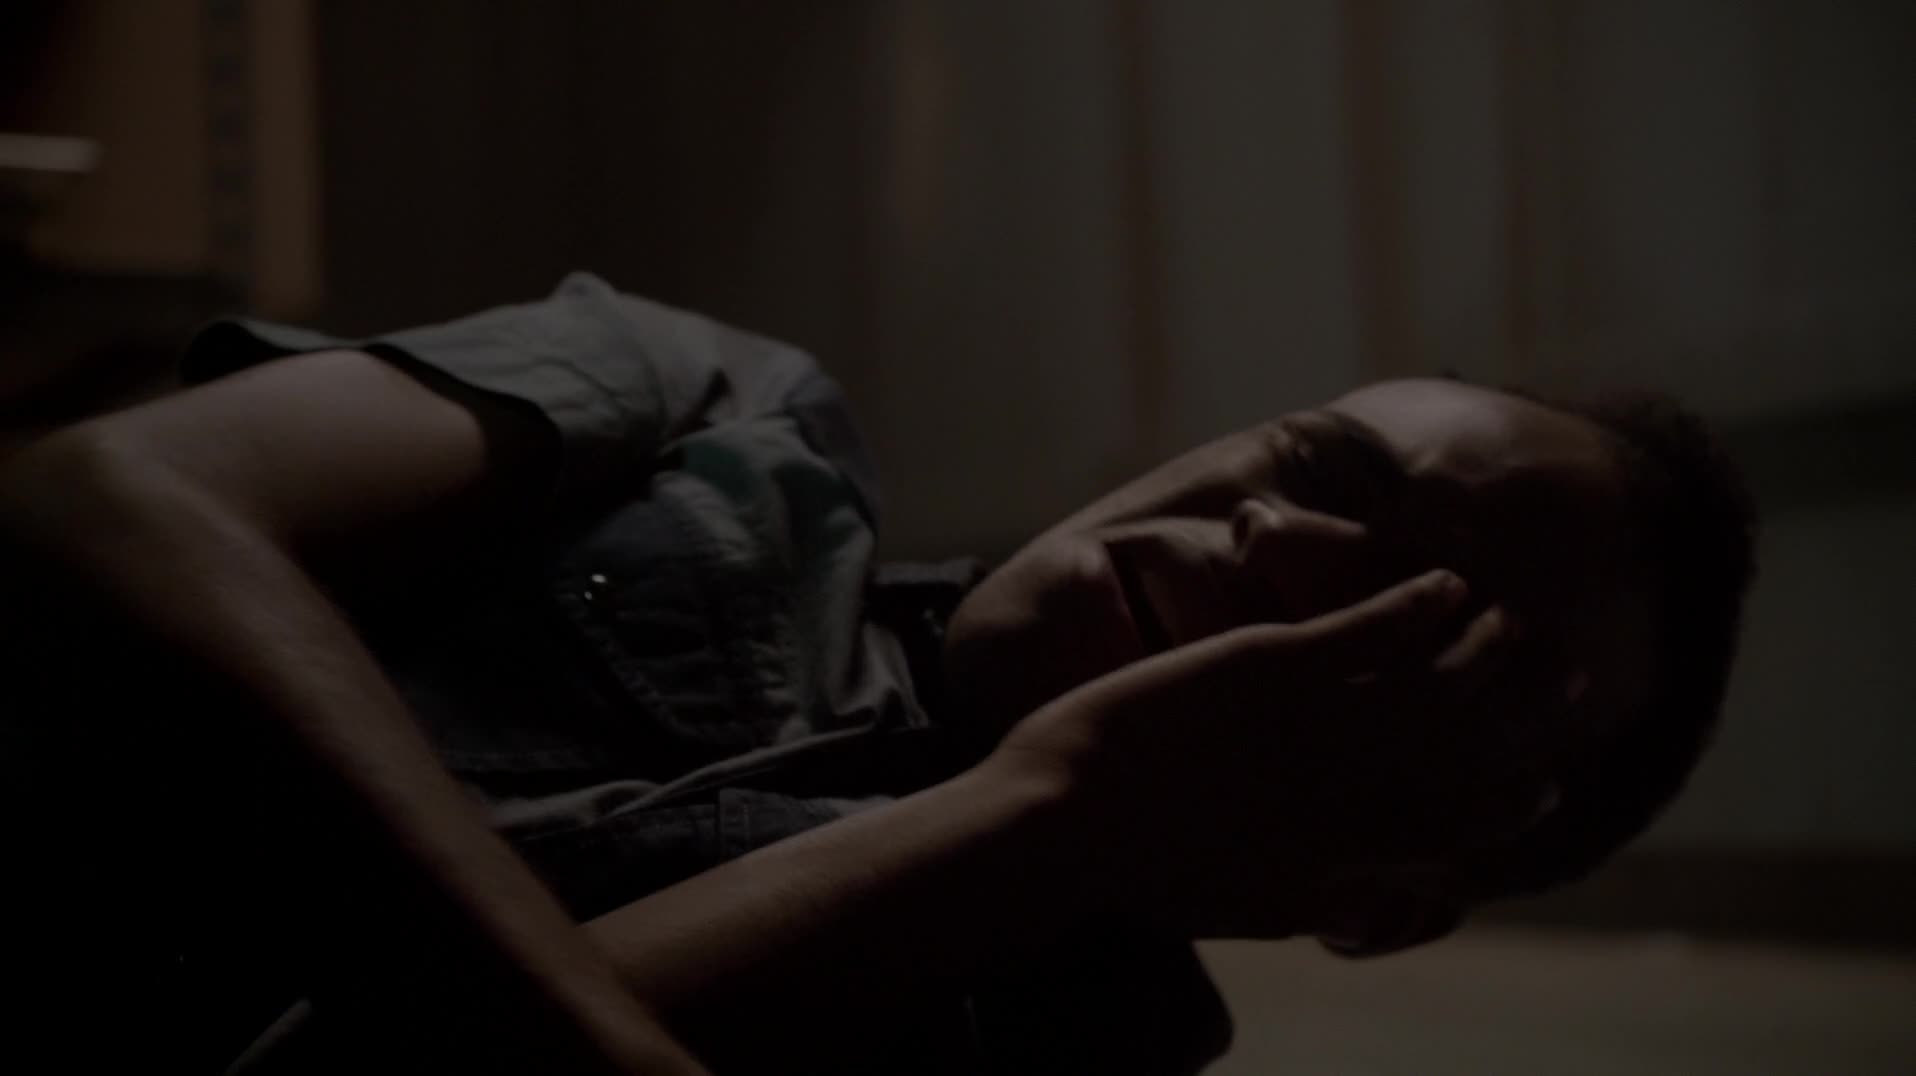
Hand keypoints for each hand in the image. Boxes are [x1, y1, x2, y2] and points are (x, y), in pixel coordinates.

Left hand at [991, 569, 1569, 934]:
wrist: (1064, 827)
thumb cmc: (1139, 873)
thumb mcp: (1243, 909)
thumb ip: (1315, 904)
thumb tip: (1364, 920)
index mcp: (1347, 853)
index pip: (1455, 827)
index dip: (1509, 802)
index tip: (1548, 784)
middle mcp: (1351, 789)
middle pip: (1468, 741)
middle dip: (1526, 709)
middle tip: (1569, 677)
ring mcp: (1315, 724)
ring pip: (1435, 677)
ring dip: (1486, 644)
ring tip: (1512, 615)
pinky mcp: (1271, 667)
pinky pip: (1370, 628)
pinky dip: (1418, 602)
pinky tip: (1445, 582)